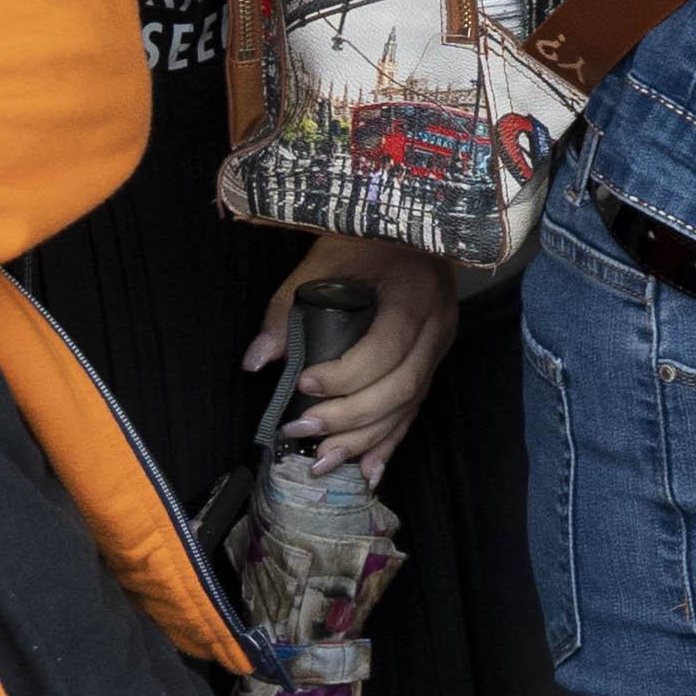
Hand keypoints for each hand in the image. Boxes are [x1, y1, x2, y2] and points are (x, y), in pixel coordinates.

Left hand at [251, 235, 456, 467]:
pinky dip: (390, 442)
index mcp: (413, 294)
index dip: (345, 375)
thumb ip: (287, 309)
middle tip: (302, 430)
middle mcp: (436, 325)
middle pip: (400, 387)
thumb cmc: (367, 238)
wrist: (415, 225)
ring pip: (408, 406)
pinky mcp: (434, 360)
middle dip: (349, 417)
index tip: (304, 383)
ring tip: (324, 461)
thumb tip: (256, 360)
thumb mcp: (323, 260)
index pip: (385, 348)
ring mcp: (440, 346)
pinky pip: (415, 409)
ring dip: (365, 439)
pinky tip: (370, 470)